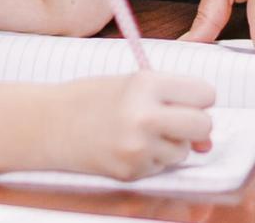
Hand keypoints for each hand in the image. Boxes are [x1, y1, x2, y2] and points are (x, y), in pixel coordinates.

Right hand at [52, 72, 215, 180]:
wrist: (48, 125)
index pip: (205, 93)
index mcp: (146, 83)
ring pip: (183, 151)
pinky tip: (127, 146)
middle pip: (204, 125)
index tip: (184, 99)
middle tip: (172, 119)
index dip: (197, 97)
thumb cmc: (90, 99)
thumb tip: (207, 142)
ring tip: (139, 132)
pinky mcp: (132, 171)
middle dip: (194, 125)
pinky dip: (151, 159)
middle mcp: (145, 116)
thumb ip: (172, 101)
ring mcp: (138, 148)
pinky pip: (162, 167)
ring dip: (170, 144)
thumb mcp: (131, 85)